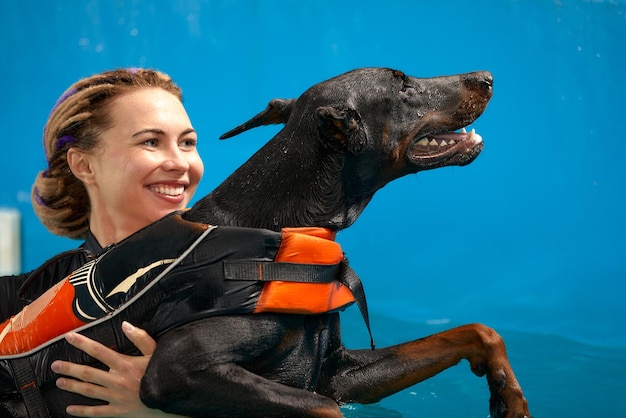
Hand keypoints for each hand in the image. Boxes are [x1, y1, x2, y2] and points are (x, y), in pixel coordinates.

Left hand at [51, 321, 179, 416]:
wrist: (171, 401)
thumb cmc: (165, 375)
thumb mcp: (157, 353)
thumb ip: (141, 338)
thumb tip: (126, 325)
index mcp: (125, 364)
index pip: (99, 351)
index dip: (83, 343)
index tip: (69, 337)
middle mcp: (116, 380)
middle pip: (88, 373)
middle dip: (70, 368)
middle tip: (55, 365)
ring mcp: (115, 397)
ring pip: (88, 391)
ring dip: (72, 386)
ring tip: (60, 382)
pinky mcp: (117, 411)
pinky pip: (96, 412)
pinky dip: (82, 411)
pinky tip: (70, 410)